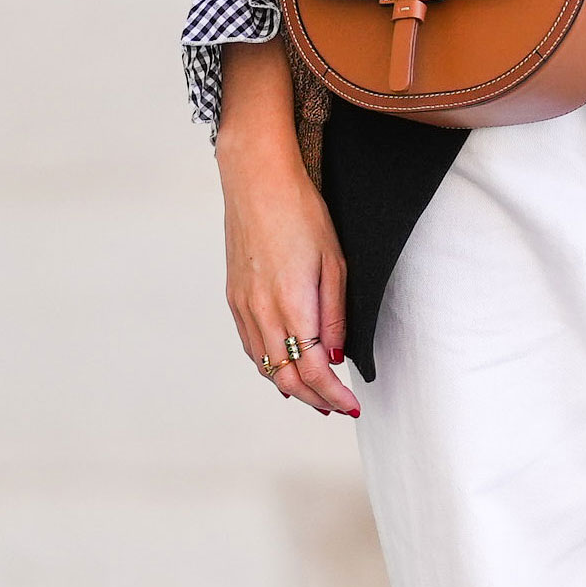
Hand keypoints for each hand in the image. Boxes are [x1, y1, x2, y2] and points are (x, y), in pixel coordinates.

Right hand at [216, 42, 359, 416]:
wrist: (256, 181)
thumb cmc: (302, 213)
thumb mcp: (334, 262)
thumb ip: (333, 315)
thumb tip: (332, 357)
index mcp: (291, 305)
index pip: (312, 371)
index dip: (333, 394)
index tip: (351, 404)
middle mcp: (261, 312)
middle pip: (285, 377)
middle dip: (313, 398)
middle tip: (336, 406)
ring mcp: (243, 306)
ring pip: (264, 365)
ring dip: (290, 385)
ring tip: (315, 394)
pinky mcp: (234, 297)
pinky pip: (250, 345)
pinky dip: (269, 364)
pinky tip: (283, 366)